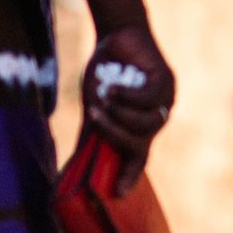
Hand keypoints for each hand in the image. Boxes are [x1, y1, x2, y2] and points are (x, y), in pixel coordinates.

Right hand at [82, 26, 176, 194]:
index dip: (130, 175)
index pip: (138, 157)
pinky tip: (113, 87)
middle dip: (115, 135)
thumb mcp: (95, 109)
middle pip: (140, 143)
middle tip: (94, 118)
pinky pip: (148, 98)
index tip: (119, 193)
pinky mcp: (166, 82)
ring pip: (147, 124)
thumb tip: (67, 175)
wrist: (115, 39)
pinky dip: (127, 95)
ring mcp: (164, 101)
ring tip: (103, 100)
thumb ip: (90, 137)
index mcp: (138, 130)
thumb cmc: (105, 75)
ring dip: (121, 115)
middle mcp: (154, 120)